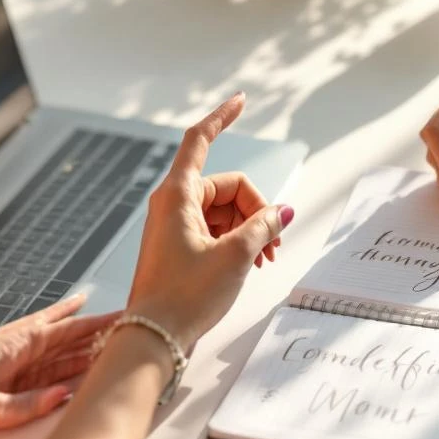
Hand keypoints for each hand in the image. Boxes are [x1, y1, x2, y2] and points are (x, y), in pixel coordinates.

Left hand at [0, 295, 118, 429]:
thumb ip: (27, 405)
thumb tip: (62, 396)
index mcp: (5, 348)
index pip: (58, 332)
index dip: (89, 324)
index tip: (116, 317)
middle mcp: (4, 347)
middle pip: (56, 334)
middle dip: (88, 328)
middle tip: (118, 322)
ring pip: (45, 345)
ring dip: (73, 340)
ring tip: (100, 335)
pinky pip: (31, 358)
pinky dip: (51, 353)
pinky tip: (61, 352)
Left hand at [126, 92, 292, 349]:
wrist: (154, 337)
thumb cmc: (185, 296)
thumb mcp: (236, 256)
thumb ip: (265, 226)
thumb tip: (284, 211)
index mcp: (178, 194)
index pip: (200, 140)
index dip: (222, 117)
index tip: (241, 101)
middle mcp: (173, 204)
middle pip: (227, 187)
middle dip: (257, 210)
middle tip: (274, 244)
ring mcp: (175, 226)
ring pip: (225, 211)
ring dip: (250, 229)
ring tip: (265, 260)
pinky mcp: (179, 247)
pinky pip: (216, 230)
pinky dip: (237, 241)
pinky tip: (251, 263)